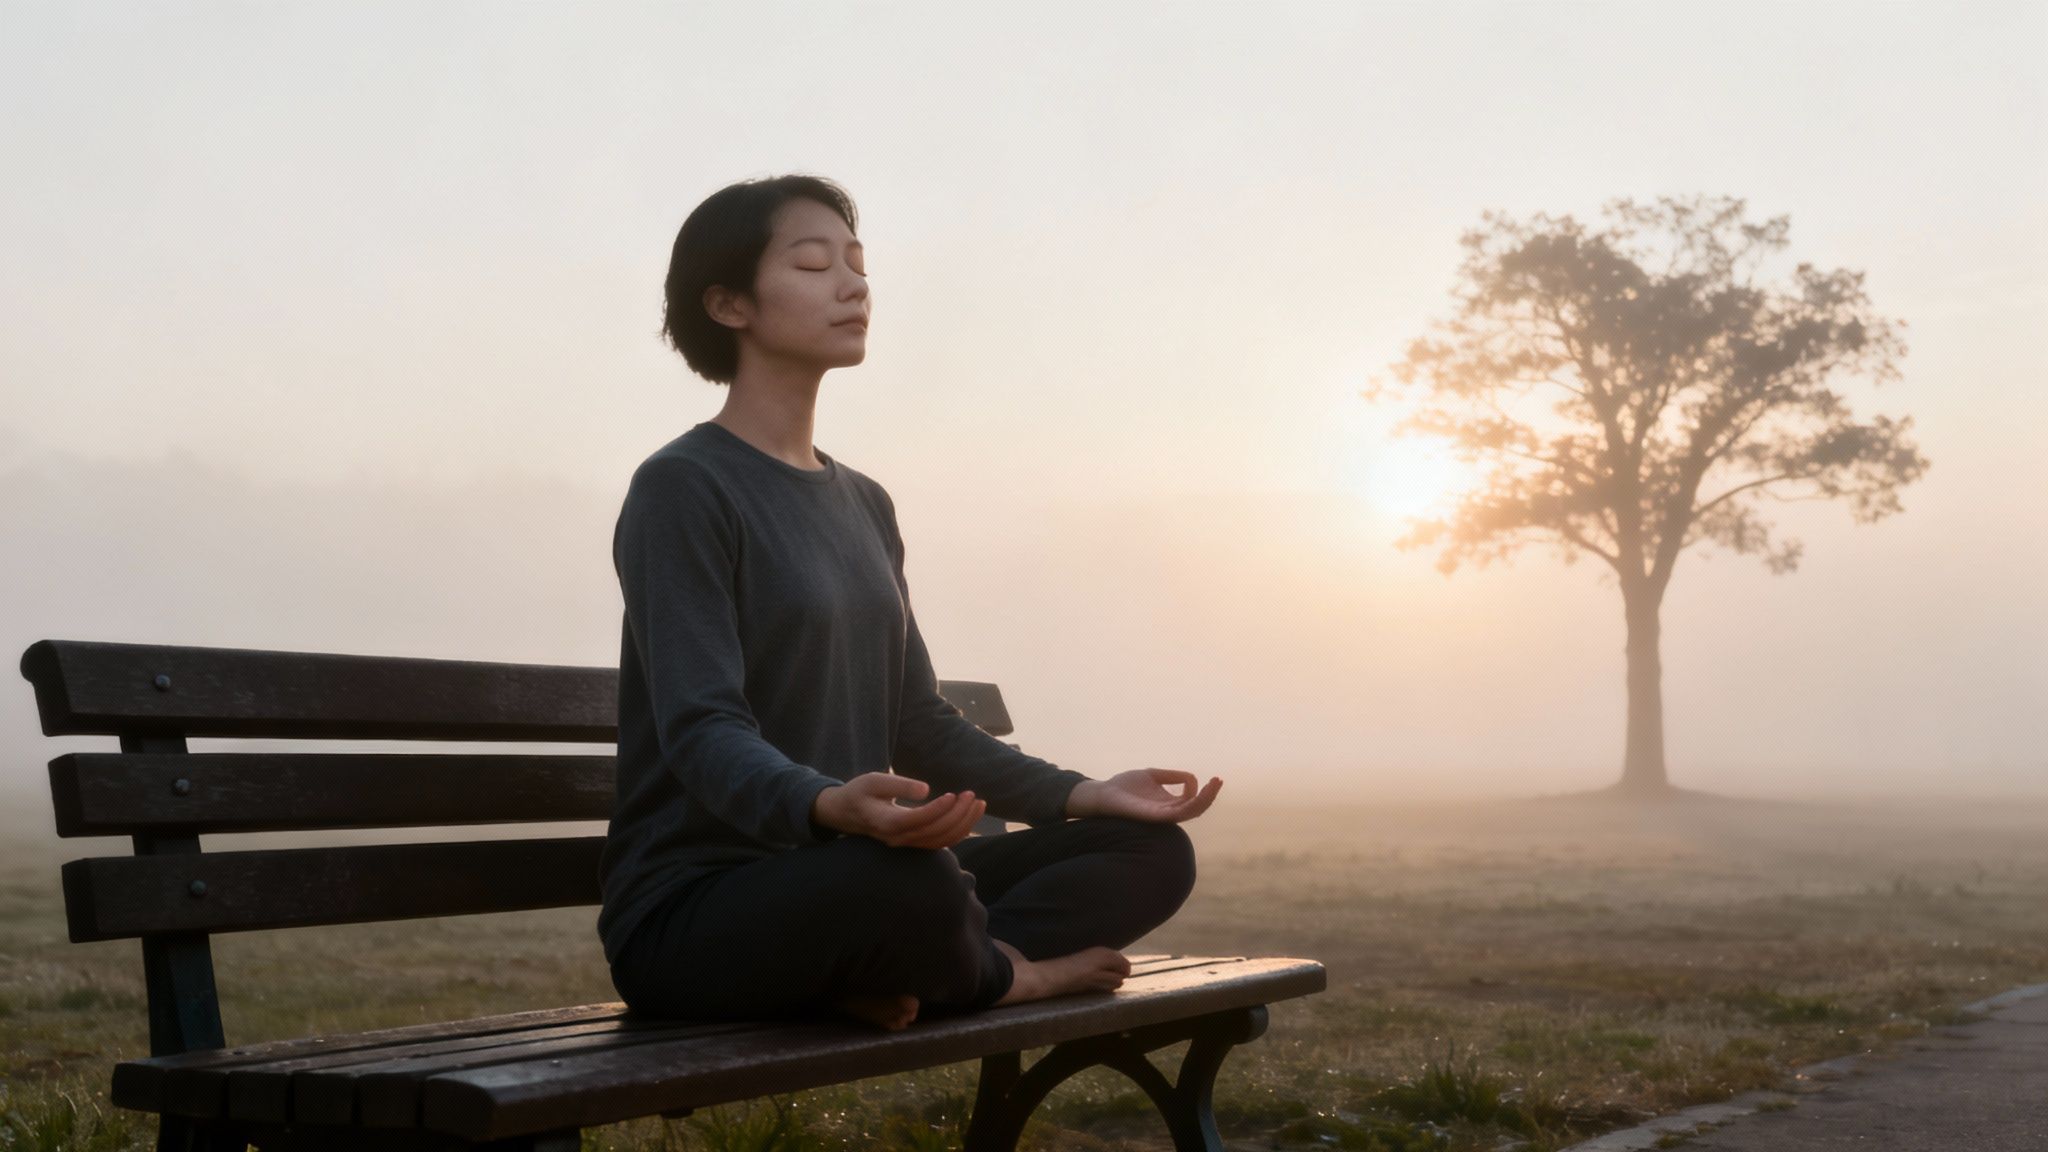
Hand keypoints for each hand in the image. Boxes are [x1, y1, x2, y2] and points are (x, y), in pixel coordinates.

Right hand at [812, 772, 986, 848]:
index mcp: (886, 822)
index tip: (953, 794)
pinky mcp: (913, 842)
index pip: (918, 820)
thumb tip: (925, 790)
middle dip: (957, 815)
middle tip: (971, 795)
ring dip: (963, 824)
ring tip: (978, 803)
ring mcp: (906, 843)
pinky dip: (958, 831)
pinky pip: (939, 842)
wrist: (845, 813)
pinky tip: (969, 815)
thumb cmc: (859, 792)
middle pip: (934, 833)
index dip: (938, 810)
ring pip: (940, 841)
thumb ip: (899, 784)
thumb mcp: (873, 780)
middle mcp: (898, 838)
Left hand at [1068, 769, 1219, 822]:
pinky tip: (1196, 791)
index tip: (1204, 778)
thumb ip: (1172, 776)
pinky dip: (1189, 803)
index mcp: (1168, 804)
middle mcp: (1167, 812)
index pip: (1193, 802)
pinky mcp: (1153, 816)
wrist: (1103, 793)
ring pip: (1190, 812)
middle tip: (1219, 780)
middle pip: (1196, 808)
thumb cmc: (1124, 786)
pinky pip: (1176, 813)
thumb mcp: (1153, 775)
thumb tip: (1192, 779)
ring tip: (1214, 784)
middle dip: (1210, 795)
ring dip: (1205, 799)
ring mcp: (1161, 816)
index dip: (1202, 790)